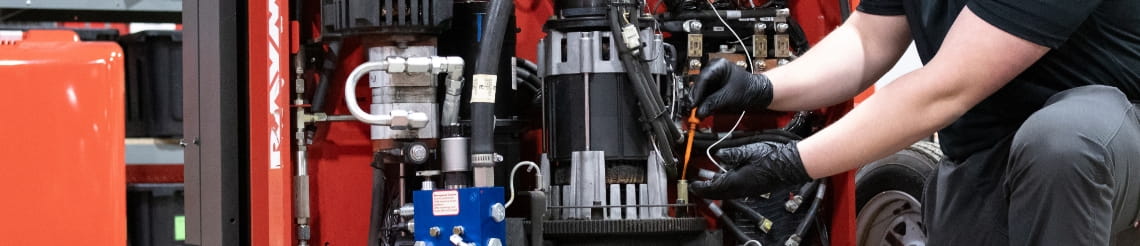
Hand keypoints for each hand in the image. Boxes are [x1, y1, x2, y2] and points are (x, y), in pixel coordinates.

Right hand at [690, 58, 773, 117]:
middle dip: (695, 98)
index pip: (703, 78)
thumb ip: (712, 103)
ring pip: (700, 90)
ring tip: (694, 112)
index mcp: (719, 66)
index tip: (692, 104)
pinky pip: (704, 95)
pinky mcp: (714, 87)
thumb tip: (699, 111)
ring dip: (698, 102)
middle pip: (699, 84)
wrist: (760, 93)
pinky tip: (700, 110)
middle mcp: (714, 70)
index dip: (696, 92)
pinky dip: (702, 103)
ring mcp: (713, 79)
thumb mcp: (730, 97)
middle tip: (691, 110)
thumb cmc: (750, 89)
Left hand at [690, 141, 812, 199]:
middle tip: (697, 183)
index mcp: (737, 181)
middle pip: (718, 193)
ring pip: (726, 192)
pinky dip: (726, 185)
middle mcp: (741, 189)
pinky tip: (726, 176)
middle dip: (706, 189)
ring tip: (709, 178)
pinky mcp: (754, 188)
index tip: (692, 184)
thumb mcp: (748, 151)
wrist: (792, 164)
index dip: (700, 187)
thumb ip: (731, 154)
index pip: (712, 188)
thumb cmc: (774, 157)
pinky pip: (735, 190)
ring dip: (716, 186)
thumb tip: (718, 154)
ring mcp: (749, 190)